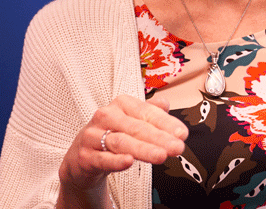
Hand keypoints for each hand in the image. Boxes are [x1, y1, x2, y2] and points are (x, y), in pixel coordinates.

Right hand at [58, 95, 187, 200]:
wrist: (83, 156)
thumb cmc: (112, 134)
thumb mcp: (132, 121)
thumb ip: (150, 112)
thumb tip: (165, 104)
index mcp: (121, 104)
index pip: (147, 112)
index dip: (166, 123)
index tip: (183, 134)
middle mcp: (106, 116)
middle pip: (137, 127)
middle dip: (159, 138)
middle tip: (178, 147)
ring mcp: (93, 135)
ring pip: (121, 142)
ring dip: (143, 149)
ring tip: (161, 156)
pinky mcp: (85, 156)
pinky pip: (102, 158)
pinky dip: (116, 160)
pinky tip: (129, 162)